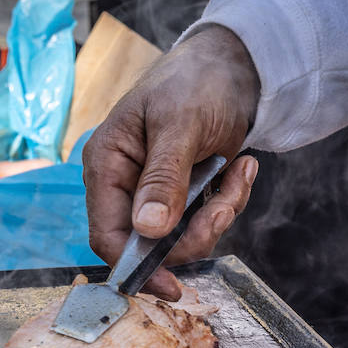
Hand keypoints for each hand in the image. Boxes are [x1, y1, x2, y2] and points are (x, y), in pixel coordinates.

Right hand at [82, 25, 261, 299]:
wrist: (233, 62)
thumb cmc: (195, 81)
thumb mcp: (180, 125)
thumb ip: (163, 179)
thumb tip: (148, 230)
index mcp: (106, 164)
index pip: (106, 233)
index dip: (134, 264)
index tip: (170, 285)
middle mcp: (123, 183)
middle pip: (147, 242)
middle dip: (194, 233)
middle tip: (225, 204)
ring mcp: (153, 191)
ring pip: (180, 236)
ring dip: (218, 215)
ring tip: (240, 173)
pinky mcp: (182, 193)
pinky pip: (202, 221)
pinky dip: (228, 202)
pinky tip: (242, 168)